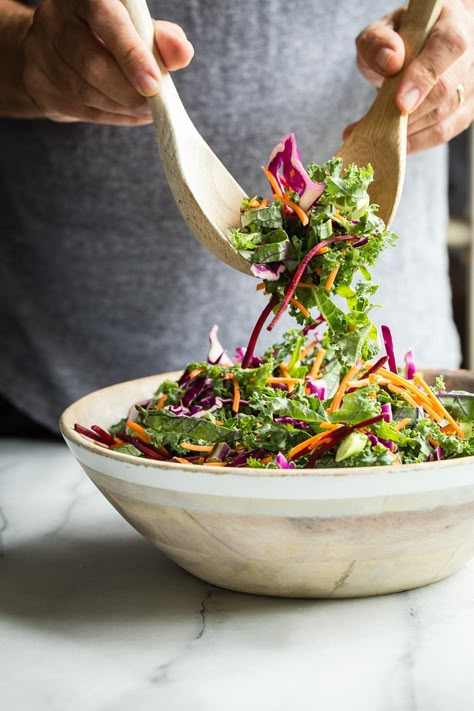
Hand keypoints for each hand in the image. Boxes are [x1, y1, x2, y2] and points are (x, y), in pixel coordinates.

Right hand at [22, 0, 193, 124]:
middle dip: (129, 92)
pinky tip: (129, 113)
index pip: (106, 20)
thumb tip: (181, 52)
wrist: (58, 47)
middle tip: (154, 104)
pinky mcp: (38, 83)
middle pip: (92, 64)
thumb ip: (161, 38)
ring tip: (146, 109)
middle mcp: (55, 19)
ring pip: (85, 91)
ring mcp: (40, 51)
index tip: (153, 83)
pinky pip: (80, 109)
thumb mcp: (137, 27)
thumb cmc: (110, 34)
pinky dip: (112, 116)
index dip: (131, 54)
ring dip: (122, 107)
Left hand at [345, 0, 472, 152]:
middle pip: (447, 89)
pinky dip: (418, 141)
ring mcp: (471, 82)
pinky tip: (396, 144)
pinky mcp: (465, 107)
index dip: (425, 76)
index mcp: (451, 21)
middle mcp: (470, 52)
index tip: (401, 103)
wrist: (415, 49)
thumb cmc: (398, 39)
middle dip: (410, 114)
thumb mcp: (380, 32)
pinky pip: (445, 131)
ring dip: (409, 131)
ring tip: (376, 136)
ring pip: (446, 114)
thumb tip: (390, 61)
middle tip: (375, 128)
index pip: (447, 47)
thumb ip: (378, 42)